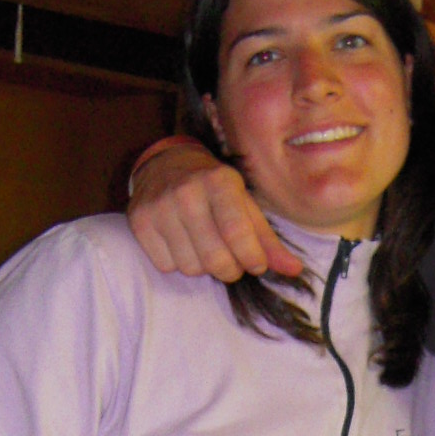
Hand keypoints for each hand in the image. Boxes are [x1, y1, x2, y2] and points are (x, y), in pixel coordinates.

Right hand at [127, 144, 303, 281]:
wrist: (166, 165)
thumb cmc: (215, 190)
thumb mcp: (246, 205)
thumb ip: (268, 240)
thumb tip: (294, 271)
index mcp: (220, 182)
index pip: (238, 234)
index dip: (251, 258)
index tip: (256, 264)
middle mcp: (187, 191)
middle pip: (215, 259)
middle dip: (230, 269)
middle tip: (231, 261)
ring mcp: (160, 206)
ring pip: (190, 267)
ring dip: (203, 266)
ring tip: (205, 247)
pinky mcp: (139, 221)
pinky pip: (166, 265)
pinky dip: (178, 263)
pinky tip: (182, 243)